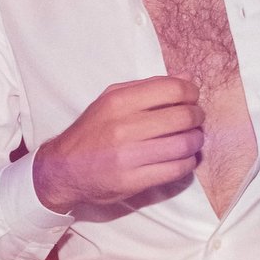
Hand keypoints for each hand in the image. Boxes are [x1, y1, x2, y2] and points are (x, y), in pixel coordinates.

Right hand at [31, 76, 202, 213]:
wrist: (62, 169)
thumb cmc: (91, 131)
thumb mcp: (110, 100)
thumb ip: (147, 87)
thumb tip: (186, 78)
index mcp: (118, 102)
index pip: (172, 89)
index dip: (191, 92)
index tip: (192, 98)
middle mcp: (123, 127)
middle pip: (183, 117)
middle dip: (197, 117)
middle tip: (195, 120)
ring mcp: (128, 156)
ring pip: (184, 145)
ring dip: (196, 141)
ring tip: (192, 139)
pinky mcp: (133, 181)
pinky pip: (176, 170)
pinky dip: (188, 162)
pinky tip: (183, 158)